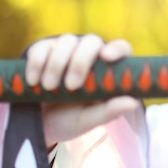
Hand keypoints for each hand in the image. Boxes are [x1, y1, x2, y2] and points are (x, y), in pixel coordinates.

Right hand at [25, 34, 139, 147]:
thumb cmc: (68, 121)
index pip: (120, 48)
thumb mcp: (87, 120)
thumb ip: (109, 111)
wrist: (35, 126)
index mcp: (106, 69)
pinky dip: (38, 61)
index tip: (106, 57)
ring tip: (49, 87)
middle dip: (80, 61)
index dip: (116, 49)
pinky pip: (43, 47)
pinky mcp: (43, 53)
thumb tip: (133, 102)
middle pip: (91, 41)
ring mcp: (66, 52)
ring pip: (67, 41)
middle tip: (71, 85)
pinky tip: (34, 79)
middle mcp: (89, 56)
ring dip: (57, 63)